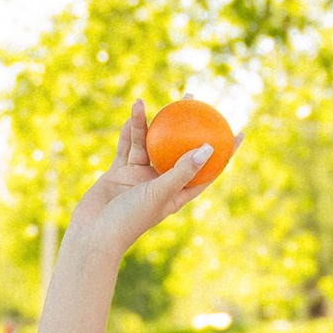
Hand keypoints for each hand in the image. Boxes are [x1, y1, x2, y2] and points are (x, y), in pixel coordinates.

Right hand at [66, 98, 213, 255]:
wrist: (94, 234)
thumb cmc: (130, 220)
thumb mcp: (160, 194)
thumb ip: (182, 171)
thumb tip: (210, 147)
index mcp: (177, 192)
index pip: (207, 169)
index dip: (224, 151)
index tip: (238, 131)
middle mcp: (160, 182)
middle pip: (177, 148)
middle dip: (184, 123)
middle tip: (192, 98)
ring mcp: (138, 177)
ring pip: (146, 143)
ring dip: (143, 123)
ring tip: (141, 103)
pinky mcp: (118, 173)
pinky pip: (125, 148)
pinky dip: (127, 133)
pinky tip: (130, 114)